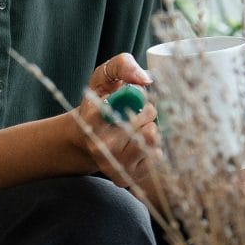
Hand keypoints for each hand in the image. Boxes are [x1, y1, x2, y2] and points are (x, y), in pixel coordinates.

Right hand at [73, 52, 157, 189]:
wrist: (87, 140)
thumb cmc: (100, 104)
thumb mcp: (104, 78)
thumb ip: (121, 66)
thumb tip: (145, 79)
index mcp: (90, 120)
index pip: (119, 109)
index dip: (136, 98)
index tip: (134, 94)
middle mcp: (100, 147)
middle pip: (145, 123)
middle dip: (149, 110)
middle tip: (139, 109)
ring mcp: (113, 165)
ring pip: (153, 138)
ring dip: (152, 127)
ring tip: (139, 125)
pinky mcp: (128, 177)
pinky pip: (156, 155)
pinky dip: (154, 144)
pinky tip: (139, 142)